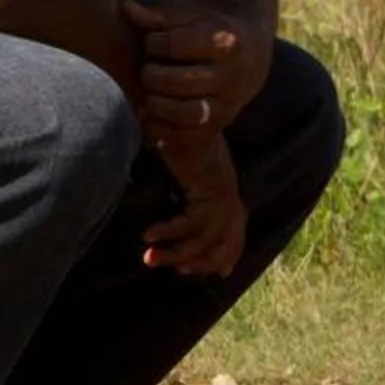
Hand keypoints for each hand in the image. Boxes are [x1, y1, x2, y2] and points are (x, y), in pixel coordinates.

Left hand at [123, 0, 268, 141]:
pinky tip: (150, 116)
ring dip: (156, 105)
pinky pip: (187, 137)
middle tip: (147, 72)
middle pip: (177, 81)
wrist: (247, 61)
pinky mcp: (220, 126)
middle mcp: (231, 77)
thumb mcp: (191, 20)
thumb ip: (159, 17)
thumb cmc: (208, 35)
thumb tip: (126, 9)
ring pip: (185, 113)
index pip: (176, 44)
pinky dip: (162, 129)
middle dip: (151, 76)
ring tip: (148, 95)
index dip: (154, 42)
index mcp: (226, 44)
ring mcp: (228, 105)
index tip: (152, 42)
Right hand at [143, 129, 247, 277]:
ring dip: (177, 252)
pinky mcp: (209, 184)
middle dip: (206, 260)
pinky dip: (171, 233)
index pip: (236, 226)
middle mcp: (227, 189)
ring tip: (148, 258)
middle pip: (228, 238)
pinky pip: (194, 222)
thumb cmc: (168, 135)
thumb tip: (160, 215)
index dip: (230, 251)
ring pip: (207, 236)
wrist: (171, 110)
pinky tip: (148, 235)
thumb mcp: (176, 168)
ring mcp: (221, 187)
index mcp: (222, 186)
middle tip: (177, 271)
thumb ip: (177, 191)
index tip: (220, 273)